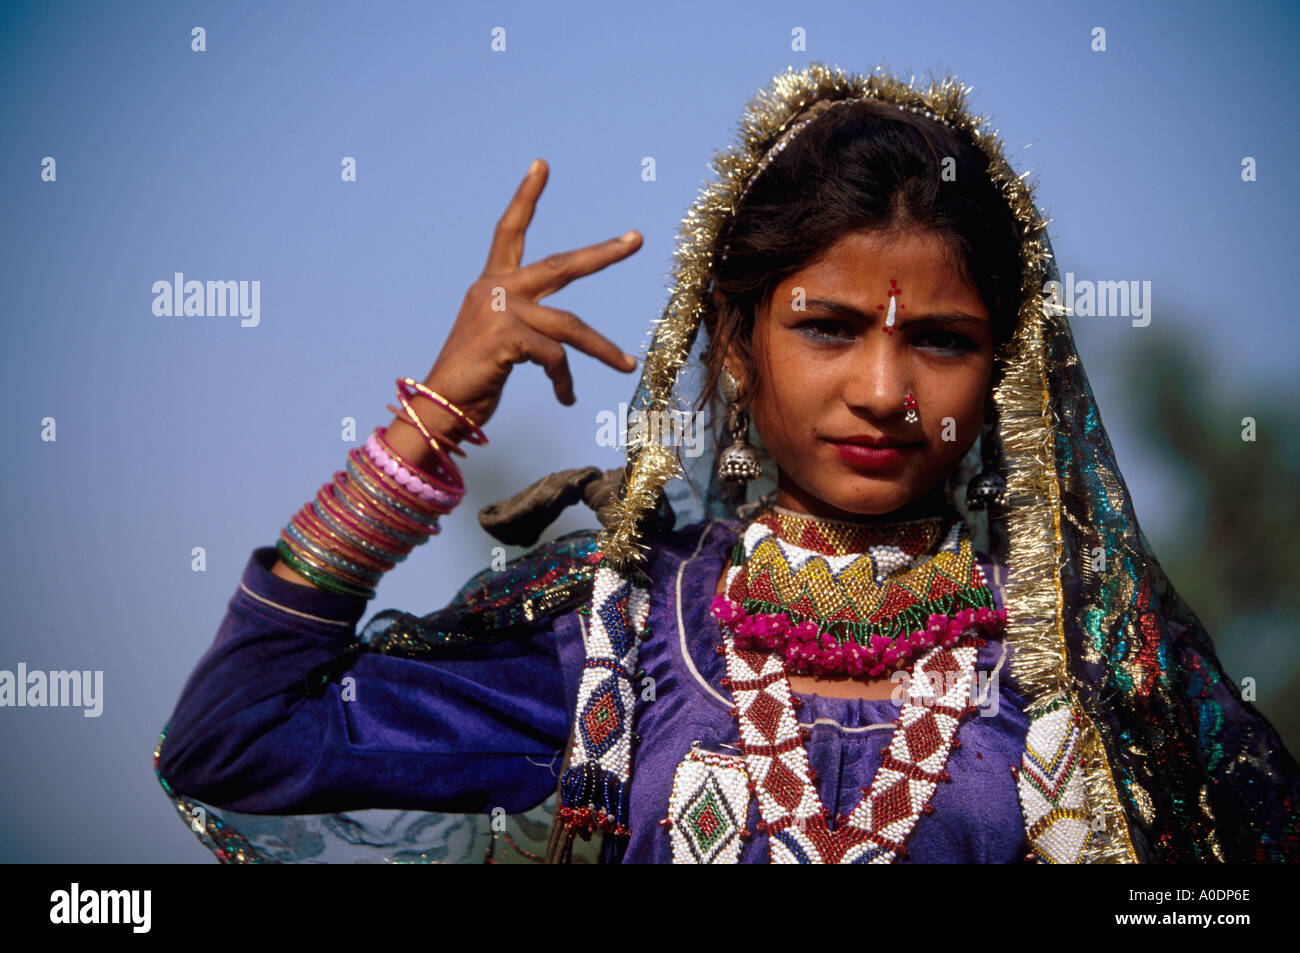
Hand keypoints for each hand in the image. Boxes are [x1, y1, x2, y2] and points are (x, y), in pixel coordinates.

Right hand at [400, 158, 641, 446]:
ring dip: (603, 350)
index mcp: (491, 285)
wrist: (437, 408)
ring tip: (627, 367)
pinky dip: (565, 380)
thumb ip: (525, 326)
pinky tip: (566, 398)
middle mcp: (495, 289)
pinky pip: (555, 356)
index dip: (526, 197)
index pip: (509, 231)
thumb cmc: (471, 381)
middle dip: (603, 253)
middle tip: (636, 238)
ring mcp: (500, 311)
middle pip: (561, 265)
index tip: (541, 165)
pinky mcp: (505, 337)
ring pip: (571, 326)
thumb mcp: (499, 343)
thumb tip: (561, 341)